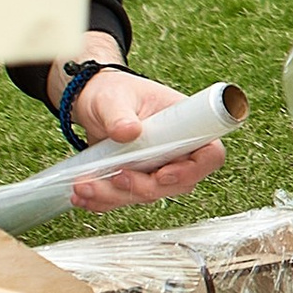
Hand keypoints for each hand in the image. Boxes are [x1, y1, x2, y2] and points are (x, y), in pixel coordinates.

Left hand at [64, 69, 231, 210]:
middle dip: (143, 187)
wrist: (91, 100)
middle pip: (178, 184)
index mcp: (185, 125)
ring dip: (114, 196)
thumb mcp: (114, 98)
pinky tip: (82, 195)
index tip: (162, 174)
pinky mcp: (136, 179)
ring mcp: (157, 167)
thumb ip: (119, 114)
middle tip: (116, 177)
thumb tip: (127, 131)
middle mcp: (176, 150)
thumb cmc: (113, 91)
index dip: (191, 170)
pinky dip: (102, 201)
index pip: (209, 155)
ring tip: (83, 185)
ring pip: (148, 195)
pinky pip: (125, 198)